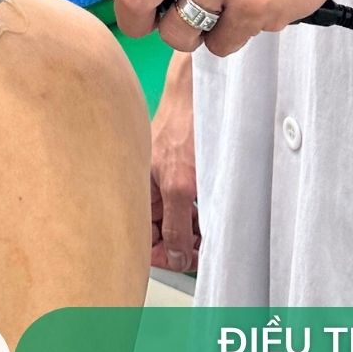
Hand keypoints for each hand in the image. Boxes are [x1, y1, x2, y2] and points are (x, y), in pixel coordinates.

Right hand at [151, 56, 198, 272]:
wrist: (203, 89)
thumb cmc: (185, 122)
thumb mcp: (179, 184)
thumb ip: (175, 225)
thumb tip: (177, 257)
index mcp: (138, 189)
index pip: (143, 237)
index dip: (165, 254)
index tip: (188, 262)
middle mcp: (149, 184)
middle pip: (162, 229)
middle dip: (184, 242)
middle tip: (206, 248)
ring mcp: (166, 175)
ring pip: (179, 216)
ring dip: (196, 227)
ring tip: (213, 229)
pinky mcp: (184, 167)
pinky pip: (190, 199)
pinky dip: (202, 208)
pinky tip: (214, 207)